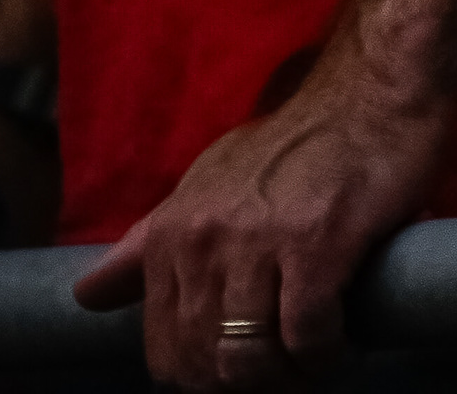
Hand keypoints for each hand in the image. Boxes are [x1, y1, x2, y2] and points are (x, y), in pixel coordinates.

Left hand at [75, 65, 449, 385]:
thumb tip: (84, 297)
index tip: (239, 368)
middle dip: (244, 385)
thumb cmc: (293, 145)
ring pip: (249, 360)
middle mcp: (205, 238)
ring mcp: (260, 241)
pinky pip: (305, 337)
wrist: (372, 91)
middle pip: (205, 363)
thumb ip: (147, 245)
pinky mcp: (317, 245)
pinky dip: (321, 354)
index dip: (202, 376)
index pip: (165, 349)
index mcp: (174, 231)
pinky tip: (337, 339)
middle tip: (281, 372)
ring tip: (308, 361)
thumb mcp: (208, 184)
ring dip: (284, 378)